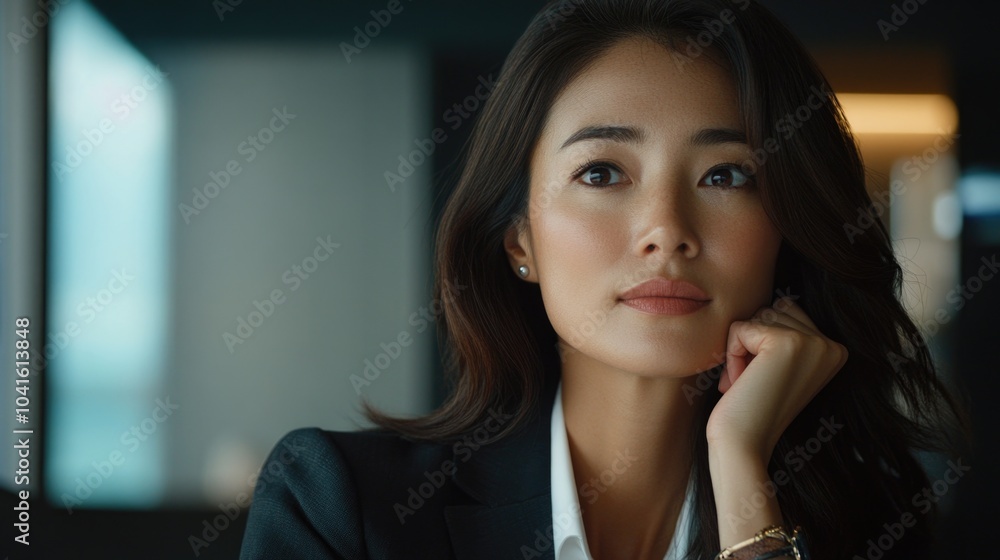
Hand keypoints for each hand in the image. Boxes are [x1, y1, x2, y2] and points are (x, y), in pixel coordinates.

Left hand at [705, 296, 848, 462]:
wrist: (743, 444)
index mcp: (835, 350)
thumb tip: (777, 301)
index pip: (785, 311)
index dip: (762, 343)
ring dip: (741, 349)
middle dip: (752, 342)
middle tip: (753, 382)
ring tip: (748, 383)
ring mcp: (813, 342)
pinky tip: (741, 383)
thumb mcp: (777, 366)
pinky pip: (740, 327)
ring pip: (756, 316)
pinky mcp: (786, 342)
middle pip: (772, 309)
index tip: (765, 380)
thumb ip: (784, 333)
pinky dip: (731, 354)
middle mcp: (832, 345)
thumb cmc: (751, 406)